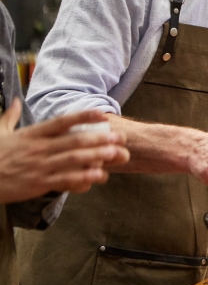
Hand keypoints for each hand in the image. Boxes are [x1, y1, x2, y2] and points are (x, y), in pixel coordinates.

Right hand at [0, 100, 129, 203]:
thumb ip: (10, 116)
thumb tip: (15, 100)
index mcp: (31, 134)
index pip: (60, 122)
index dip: (82, 117)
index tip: (101, 114)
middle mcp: (37, 148)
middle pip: (72, 140)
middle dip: (98, 138)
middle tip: (119, 137)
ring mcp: (39, 166)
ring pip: (72, 159)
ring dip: (96, 156)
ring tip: (115, 154)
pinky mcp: (38, 183)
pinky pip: (64, 179)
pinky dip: (82, 177)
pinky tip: (98, 176)